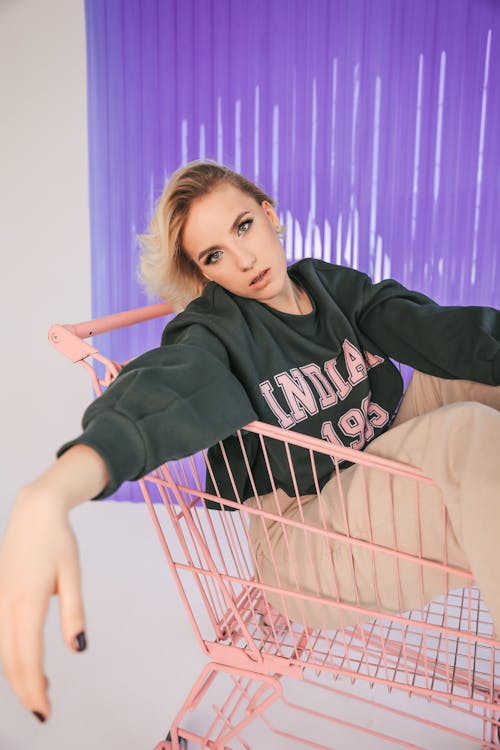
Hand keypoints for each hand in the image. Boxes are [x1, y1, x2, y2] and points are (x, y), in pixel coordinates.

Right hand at [0, 445, 108, 720]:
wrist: (34, 510)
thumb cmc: (58, 540)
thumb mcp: (72, 574)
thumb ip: (74, 612)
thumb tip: (79, 648)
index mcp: (27, 600)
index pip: (27, 656)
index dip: (35, 688)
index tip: (46, 712)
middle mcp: (7, 604)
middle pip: (10, 659)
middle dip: (25, 689)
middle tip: (43, 711)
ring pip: (3, 649)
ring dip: (18, 674)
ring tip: (41, 689)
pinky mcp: (0, 595)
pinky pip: (2, 634)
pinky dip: (12, 654)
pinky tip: (27, 660)